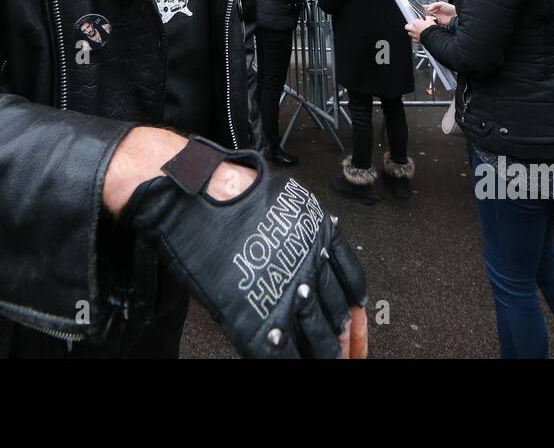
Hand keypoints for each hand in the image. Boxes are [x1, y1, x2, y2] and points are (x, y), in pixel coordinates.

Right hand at [121, 138, 367, 358]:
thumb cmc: (232, 191)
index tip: (355, 319)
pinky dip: (292, 361)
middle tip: (342, 349)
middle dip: (341, 336)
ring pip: (320, 337)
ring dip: (324, 353)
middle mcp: (310, 267)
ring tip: (324, 359)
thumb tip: (314, 256)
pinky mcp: (258, 319)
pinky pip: (285, 353)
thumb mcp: (285, 204)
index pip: (352, 283)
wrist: (198, 195)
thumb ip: (303, 233)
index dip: (354, 306)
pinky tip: (293, 362)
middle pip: (338, 315)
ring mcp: (286, 296)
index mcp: (320, 237)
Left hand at [405, 17, 438, 43]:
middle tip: (412, 26)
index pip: (414, 20)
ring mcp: (414, 35)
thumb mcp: (430, 20)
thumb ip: (427, 18)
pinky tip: (417, 38)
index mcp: (416, 23)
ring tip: (415, 32)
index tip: (419, 22)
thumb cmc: (430, 28)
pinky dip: (415, 39)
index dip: (416, 21)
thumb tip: (427, 17)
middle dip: (408, 26)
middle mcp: (413, 28)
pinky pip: (413, 39)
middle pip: (406, 27)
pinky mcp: (416, 40)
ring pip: (409, 33)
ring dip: (411, 33)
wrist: (432, 36)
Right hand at [425, 1, 456, 25]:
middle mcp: (435, 12)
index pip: (428, 7)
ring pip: (429, 18)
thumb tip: (428, 8)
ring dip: (428, 17)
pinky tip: (431, 20)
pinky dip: (431, 21)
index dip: (424, 8)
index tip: (421, 8)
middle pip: (427, 13)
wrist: (454, 15)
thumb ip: (434, 5)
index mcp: (435, 7)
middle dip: (425, 13)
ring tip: (428, 16)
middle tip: (424, 12)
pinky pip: (433, 22)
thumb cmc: (450, 8)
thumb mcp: (441, 3)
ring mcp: (436, 17)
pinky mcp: (438, 22)